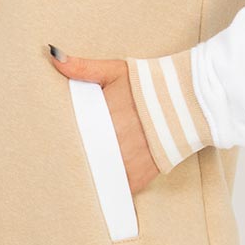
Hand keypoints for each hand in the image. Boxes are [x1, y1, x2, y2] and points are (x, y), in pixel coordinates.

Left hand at [47, 47, 160, 195]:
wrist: (191, 99)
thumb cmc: (151, 83)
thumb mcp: (115, 70)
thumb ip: (82, 67)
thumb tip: (53, 56)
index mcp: (102, 117)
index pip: (73, 135)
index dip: (64, 140)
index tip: (55, 143)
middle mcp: (113, 142)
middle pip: (85, 157)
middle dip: (77, 157)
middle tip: (64, 159)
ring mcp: (128, 161)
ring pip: (100, 176)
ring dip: (94, 173)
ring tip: (84, 171)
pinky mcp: (142, 175)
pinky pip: (121, 188)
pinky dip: (114, 185)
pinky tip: (107, 179)